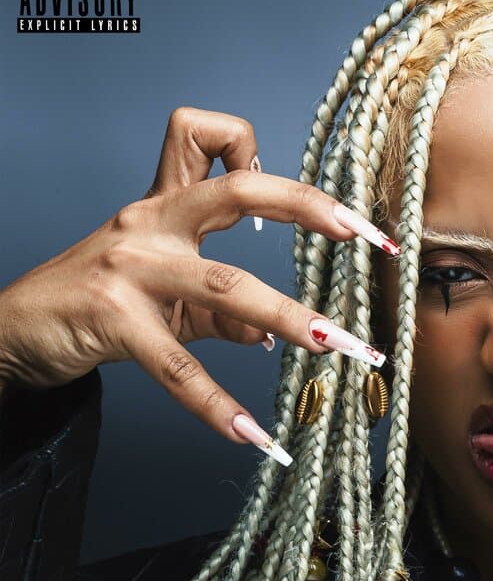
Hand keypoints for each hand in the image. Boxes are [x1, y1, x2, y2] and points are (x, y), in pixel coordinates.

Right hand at [0, 107, 397, 463]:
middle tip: (369, 239)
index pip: (215, 144)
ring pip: (226, 282)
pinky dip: (219, 405)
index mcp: (167, 207)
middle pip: (239, 189)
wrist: (13, 332)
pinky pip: (179, 367)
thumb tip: (276, 337)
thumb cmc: (96, 303)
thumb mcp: (166, 297)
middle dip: (312, 208)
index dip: (271, 162)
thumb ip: (222, 311)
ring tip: (337, 344)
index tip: (330, 212)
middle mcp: (151, 222)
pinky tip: (254, 436)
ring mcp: (130, 266)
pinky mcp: (112, 318)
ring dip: (291, 316)